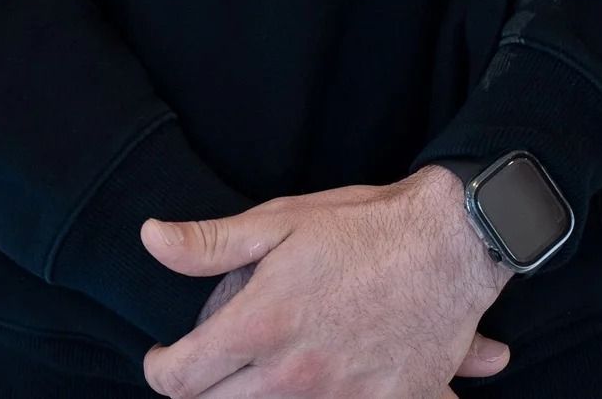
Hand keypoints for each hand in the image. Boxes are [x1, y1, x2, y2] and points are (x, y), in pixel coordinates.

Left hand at [140, 166, 513, 394]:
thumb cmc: (362, 227)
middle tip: (207, 369)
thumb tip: (151, 238)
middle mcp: (294, 376)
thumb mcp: (282, 220)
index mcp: (261, 327)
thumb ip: (211, 242)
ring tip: (263, 369)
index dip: (161, 370)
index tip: (163, 360)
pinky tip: (326, 380)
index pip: (182, 378)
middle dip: (202, 393)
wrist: (450, 243)